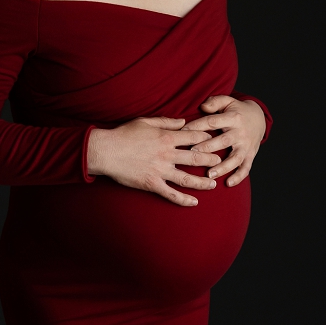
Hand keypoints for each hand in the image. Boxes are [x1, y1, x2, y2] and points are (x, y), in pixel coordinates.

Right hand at [85, 116, 221, 206]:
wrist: (105, 151)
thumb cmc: (123, 134)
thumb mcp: (145, 122)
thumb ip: (166, 121)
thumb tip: (183, 121)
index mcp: (167, 137)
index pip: (193, 137)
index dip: (205, 137)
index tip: (212, 139)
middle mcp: (167, 154)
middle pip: (196, 157)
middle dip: (210, 159)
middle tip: (220, 162)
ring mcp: (160, 171)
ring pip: (188, 178)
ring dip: (203, 182)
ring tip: (213, 184)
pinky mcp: (152, 184)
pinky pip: (171, 194)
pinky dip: (183, 200)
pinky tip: (194, 203)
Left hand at [180, 95, 265, 187]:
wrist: (259, 118)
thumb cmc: (236, 110)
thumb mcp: (227, 101)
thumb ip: (215, 102)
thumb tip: (202, 107)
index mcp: (232, 118)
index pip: (212, 122)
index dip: (197, 126)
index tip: (182, 133)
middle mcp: (240, 132)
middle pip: (223, 141)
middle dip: (208, 148)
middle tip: (193, 154)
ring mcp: (246, 145)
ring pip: (235, 157)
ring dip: (223, 167)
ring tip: (209, 174)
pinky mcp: (251, 154)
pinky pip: (246, 167)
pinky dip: (239, 176)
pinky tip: (228, 183)